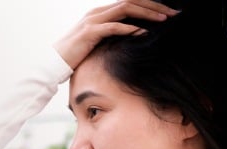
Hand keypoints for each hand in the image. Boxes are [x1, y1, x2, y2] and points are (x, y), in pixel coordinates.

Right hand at [54, 0, 178, 68]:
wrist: (52, 63)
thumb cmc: (74, 56)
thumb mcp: (96, 43)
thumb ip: (110, 37)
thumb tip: (131, 39)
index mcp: (100, 13)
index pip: (130, 2)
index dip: (150, 5)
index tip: (168, 13)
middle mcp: (97, 12)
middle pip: (131, 1)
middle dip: (155, 6)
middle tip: (174, 14)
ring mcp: (93, 21)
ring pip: (126, 9)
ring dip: (147, 14)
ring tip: (163, 20)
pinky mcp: (90, 33)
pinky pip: (114, 27)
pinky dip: (130, 29)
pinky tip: (143, 33)